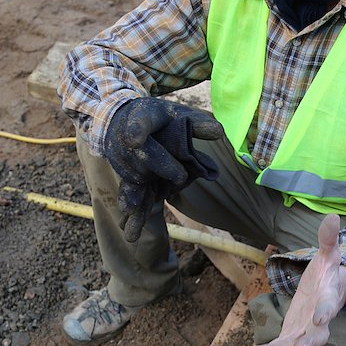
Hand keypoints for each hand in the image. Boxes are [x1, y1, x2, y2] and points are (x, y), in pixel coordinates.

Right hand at [104, 97, 222, 240]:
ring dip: (134, 200)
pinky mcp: (130, 178)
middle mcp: (132, 142)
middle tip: (180, 178)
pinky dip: (132, 212)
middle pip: (144, 155)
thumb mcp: (178, 115)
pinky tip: (130, 229)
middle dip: (159, 166)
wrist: (126, 121)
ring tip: (133, 216)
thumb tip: (218, 132)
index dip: (138, 130)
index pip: (142, 121)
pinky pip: (132, 196)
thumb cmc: (159, 118)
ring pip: (133, 181)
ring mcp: (130, 163)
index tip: (135, 139)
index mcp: (145, 118)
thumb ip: (197, 124)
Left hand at [240, 214, 345, 345]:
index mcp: (328, 299)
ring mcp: (306, 332)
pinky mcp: (292, 337)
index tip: (320, 318)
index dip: (325, 312)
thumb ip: (328, 239)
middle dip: (304, 345)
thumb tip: (332, 217)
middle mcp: (320, 322)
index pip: (329, 307)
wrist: (328, 292)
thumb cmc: (328, 274)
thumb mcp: (329, 255)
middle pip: (315, 339)